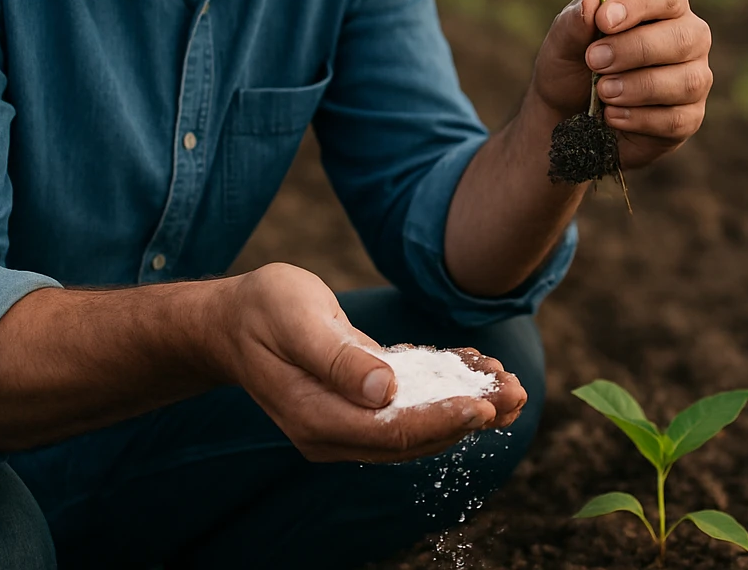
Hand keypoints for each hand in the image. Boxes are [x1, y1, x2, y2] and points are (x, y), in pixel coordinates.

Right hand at [211, 263, 525, 461]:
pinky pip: (407, 408)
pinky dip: (443, 392)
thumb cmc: (262, 310)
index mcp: (316, 418)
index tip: (482, 405)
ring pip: (416, 425)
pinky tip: (475, 372)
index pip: (390, 433)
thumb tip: (383, 389)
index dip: (440, 421)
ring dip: (465, 407)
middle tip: (517, 393)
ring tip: (509, 386)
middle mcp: (333, 432)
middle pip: (412, 437)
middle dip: (468, 417)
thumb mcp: (297, 319)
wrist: (231, 320)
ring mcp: (345, 423)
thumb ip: (337, 356)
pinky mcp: (357, 405)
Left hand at [531, 0, 712, 170]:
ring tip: (603, 92)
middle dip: (635, 50)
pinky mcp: (689, 117)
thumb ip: (574, 23)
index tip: (603, 21)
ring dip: (639, 87)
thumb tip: (591, 5)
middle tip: (594, 60)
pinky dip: (641, 119)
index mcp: (661, 6)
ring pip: (686, 81)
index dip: (638, 5)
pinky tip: (613, 116)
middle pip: (683, 37)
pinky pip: (677, 119)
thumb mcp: (562, 42)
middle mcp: (687, 37)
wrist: (568, 115)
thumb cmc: (573, 66)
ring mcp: (693, 78)